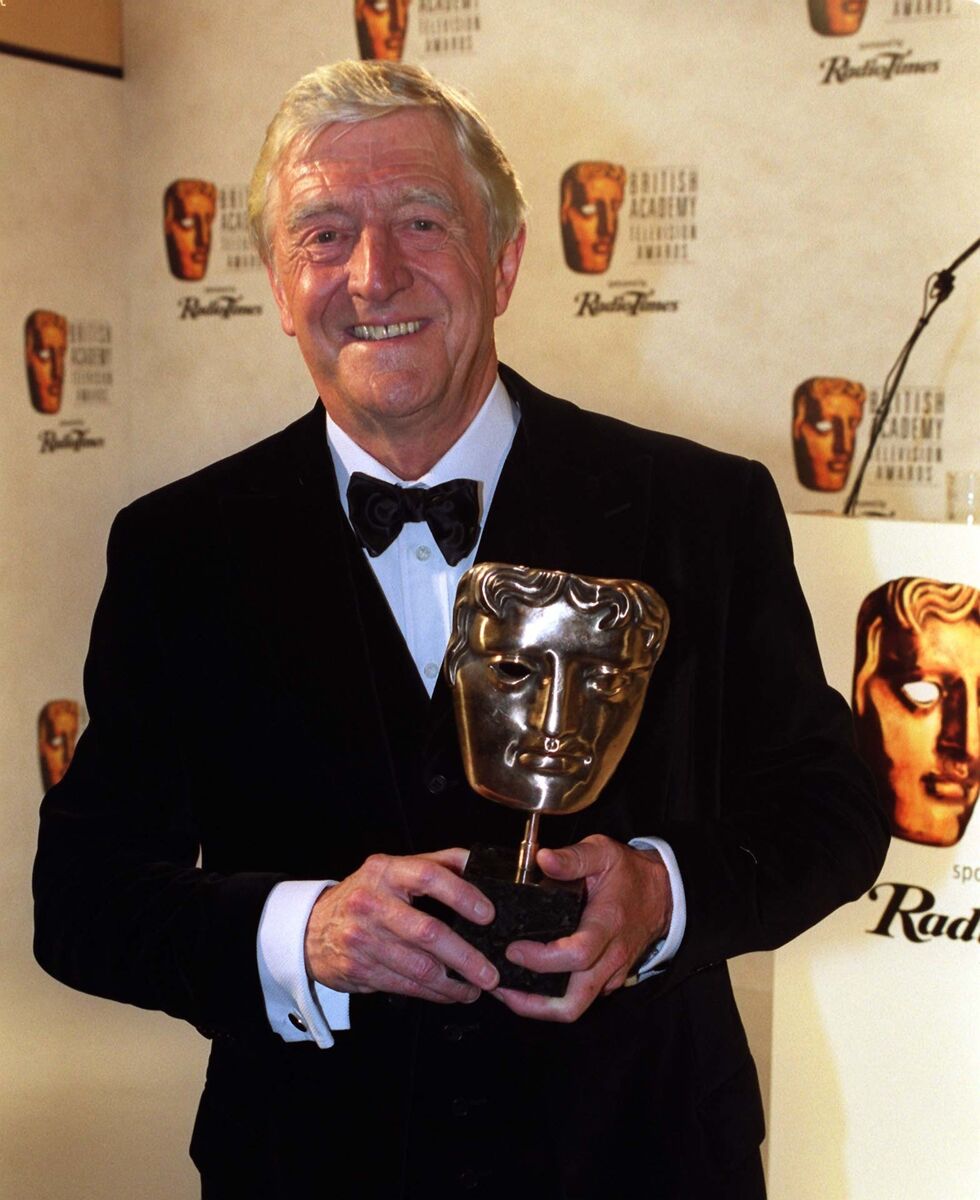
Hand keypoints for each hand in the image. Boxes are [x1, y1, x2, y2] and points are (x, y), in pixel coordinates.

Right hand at [304, 849, 498, 1002]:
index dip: (462, 894)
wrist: (310, 928)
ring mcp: (364, 939)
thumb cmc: (363, 896)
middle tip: (490, 971)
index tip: (487, 913)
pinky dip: (434, 993)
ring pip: (419, 967)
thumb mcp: (392, 869)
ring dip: (454, 983)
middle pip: (427, 931)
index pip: (428, 876)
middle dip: (465, 956)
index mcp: (386, 871)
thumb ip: (434, 863)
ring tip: (477, 987)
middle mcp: (372, 903)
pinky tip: (451, 993)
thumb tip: (477, 862)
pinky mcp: (360, 969)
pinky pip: (406, 986)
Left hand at [492, 835, 671, 1022]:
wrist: (664, 893)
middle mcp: (610, 957)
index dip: (541, 959)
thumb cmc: (630, 873)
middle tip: (500, 986)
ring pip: (574, 1007)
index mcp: (607, 925)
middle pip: (573, 1002)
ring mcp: (611, 973)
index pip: (576, 955)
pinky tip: (528, 982)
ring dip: (538, 1006)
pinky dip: (551, 998)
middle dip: (533, 1004)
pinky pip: (580, 999)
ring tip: (505, 989)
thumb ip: (572, 857)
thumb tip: (542, 858)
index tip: (513, 949)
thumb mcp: (602, 852)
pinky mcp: (609, 980)